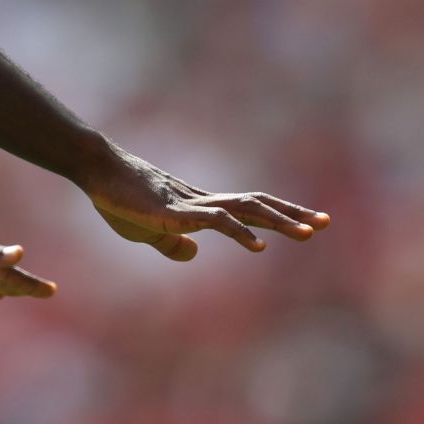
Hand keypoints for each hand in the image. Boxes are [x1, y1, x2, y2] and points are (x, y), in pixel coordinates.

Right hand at [77, 142, 330, 260]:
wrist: (96, 170)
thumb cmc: (116, 198)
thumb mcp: (145, 230)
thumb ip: (170, 243)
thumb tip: (194, 253)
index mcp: (200, 207)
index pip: (250, 209)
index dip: (281, 214)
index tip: (311, 222)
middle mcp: (203, 201)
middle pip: (258, 205)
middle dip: (293, 214)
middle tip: (327, 221)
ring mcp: (192, 204)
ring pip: (246, 209)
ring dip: (279, 221)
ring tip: (309, 233)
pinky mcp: (175, 211)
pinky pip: (215, 220)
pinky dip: (240, 232)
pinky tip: (258, 245)